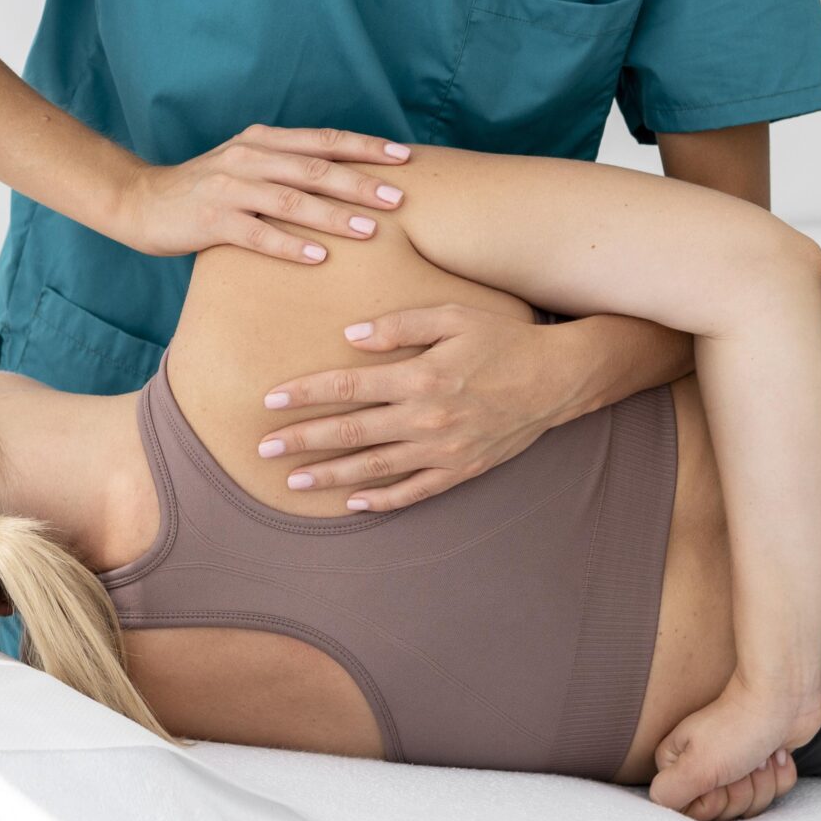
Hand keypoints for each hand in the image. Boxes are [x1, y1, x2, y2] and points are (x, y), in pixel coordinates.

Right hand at [108, 124, 410, 262]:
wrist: (141, 202)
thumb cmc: (206, 190)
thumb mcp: (249, 166)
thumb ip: (290, 167)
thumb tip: (350, 178)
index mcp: (263, 140)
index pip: (325, 140)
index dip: (366, 147)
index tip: (405, 157)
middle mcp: (249, 157)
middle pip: (315, 168)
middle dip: (361, 183)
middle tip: (400, 198)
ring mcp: (228, 188)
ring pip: (291, 200)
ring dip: (333, 215)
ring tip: (371, 230)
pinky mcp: (211, 220)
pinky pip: (257, 234)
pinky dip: (290, 246)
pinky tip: (319, 258)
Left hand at [253, 304, 584, 511]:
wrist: (557, 379)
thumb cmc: (503, 339)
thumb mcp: (453, 316)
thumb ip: (400, 323)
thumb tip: (351, 336)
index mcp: (420, 376)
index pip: (348, 386)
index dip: (306, 394)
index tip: (271, 400)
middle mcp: (426, 418)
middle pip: (350, 433)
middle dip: (302, 440)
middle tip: (263, 449)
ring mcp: (443, 450)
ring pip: (374, 468)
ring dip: (330, 477)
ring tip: (294, 482)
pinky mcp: (460, 470)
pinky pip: (414, 491)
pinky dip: (382, 501)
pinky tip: (354, 505)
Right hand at [647, 672, 820, 820]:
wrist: (782, 694)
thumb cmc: (737, 726)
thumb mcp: (696, 766)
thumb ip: (668, 793)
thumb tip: (659, 803)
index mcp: (679, 767)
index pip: (694, 815)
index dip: (714, 802)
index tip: (720, 776)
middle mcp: (703, 768)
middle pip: (727, 813)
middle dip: (743, 791)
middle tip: (742, 761)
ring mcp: (735, 767)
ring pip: (753, 806)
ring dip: (764, 781)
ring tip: (759, 754)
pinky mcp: (765, 764)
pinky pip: (776, 792)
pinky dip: (781, 774)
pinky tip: (775, 752)